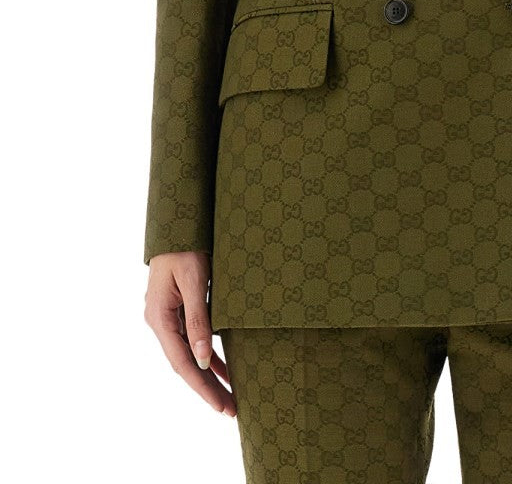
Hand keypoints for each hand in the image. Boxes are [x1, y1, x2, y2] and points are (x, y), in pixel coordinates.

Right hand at [144, 251, 235, 415]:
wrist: (177, 223)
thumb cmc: (185, 248)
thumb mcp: (194, 281)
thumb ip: (198, 319)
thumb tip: (203, 359)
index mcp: (159, 317)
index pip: (182, 362)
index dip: (202, 385)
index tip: (220, 404)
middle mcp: (160, 321)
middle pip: (185, 363)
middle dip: (207, 388)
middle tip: (231, 409)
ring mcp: (167, 317)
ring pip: (189, 354)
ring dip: (209, 374)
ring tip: (229, 396)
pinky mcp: (177, 310)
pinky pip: (192, 339)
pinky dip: (207, 354)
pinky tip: (222, 367)